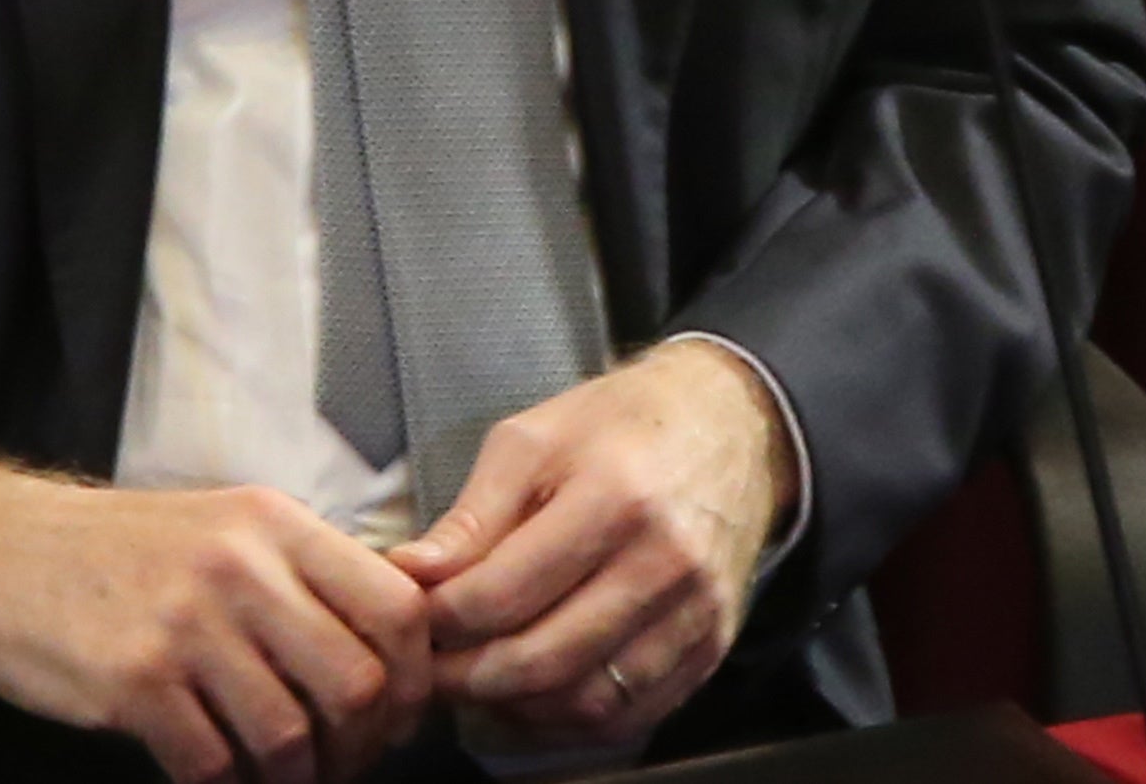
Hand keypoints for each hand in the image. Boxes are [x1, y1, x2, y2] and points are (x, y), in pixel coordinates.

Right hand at [0, 437, 430, 783]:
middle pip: (355, 681)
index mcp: (280, 525)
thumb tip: (392, 637)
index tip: (402, 714)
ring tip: (291, 780)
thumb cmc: (127, 550)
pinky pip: (211, 764)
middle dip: (364, 741)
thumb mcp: (230, 525)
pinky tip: (226, 783)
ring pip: (288, 735)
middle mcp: (243, 570)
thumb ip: (305, 571)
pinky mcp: (132, 685)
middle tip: (349, 763)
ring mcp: (186, 628)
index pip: (396, 606)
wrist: (1, 551)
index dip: (415, 676)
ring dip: (299, 777)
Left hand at [400, 341, 796, 750]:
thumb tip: (408, 576)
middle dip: (465, 678)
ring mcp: (697, 610)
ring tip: (481, 680)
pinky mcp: (714, 643)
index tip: (414, 620)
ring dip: (516, 708)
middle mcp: (666, 561)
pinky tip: (538, 693)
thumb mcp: (535, 439)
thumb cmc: (624, 425)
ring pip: (585, 702)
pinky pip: (631, 714)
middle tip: (432, 668)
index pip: (501, 595)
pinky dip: (571, 721)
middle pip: (541, 661)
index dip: (439, 622)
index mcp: (615, 497)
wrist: (737, 424)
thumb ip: (472, 515)